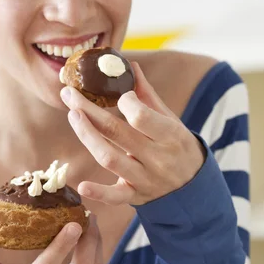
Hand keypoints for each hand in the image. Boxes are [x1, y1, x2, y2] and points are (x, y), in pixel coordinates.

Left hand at [60, 61, 205, 206]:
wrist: (195, 186)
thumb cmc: (178, 145)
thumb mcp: (170, 119)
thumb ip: (148, 95)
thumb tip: (131, 66)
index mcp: (170, 134)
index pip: (141, 116)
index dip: (125, 101)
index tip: (117, 93)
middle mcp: (157, 158)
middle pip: (116, 132)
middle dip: (89, 110)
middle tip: (69, 94)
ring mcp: (145, 179)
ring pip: (110, 158)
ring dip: (87, 136)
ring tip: (72, 116)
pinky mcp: (135, 196)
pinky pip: (115, 197)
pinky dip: (98, 193)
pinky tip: (81, 184)